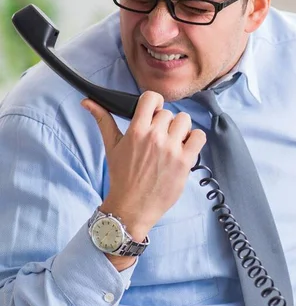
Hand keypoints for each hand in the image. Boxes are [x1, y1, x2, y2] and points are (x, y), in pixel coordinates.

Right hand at [82, 91, 205, 241]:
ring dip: (181, 130)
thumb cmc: (122, 177)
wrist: (132, 207)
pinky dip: (195, 140)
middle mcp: (155, 137)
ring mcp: (171, 149)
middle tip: (160, 138)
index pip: (152, 97)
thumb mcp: (111, 147)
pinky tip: (185, 149)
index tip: (154, 114)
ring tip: (173, 144)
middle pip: (169, 112)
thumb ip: (103, 120)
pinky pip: (199, 136)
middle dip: (165, 124)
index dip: (155, 104)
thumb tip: (87, 102)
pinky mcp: (185, 161)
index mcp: (136, 130)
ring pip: (185, 121)